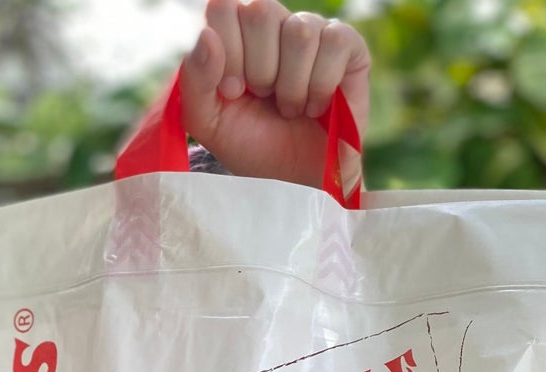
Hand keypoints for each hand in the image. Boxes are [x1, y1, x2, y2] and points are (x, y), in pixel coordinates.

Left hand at [179, 0, 370, 186]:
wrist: (295, 179)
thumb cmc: (251, 145)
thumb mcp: (206, 119)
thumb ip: (195, 77)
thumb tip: (209, 36)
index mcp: (235, 31)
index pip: (224, 6)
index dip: (228, 49)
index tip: (234, 90)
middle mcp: (274, 24)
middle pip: (261, 10)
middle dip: (261, 67)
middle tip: (265, 98)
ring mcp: (314, 34)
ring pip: (300, 30)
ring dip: (293, 82)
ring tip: (292, 108)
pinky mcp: (350, 50)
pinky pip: (337, 41)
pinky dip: (323, 81)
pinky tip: (318, 105)